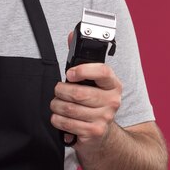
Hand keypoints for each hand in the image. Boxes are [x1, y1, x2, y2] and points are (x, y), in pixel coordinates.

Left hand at [50, 34, 121, 150]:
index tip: (70, 73)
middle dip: (61, 91)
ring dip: (56, 106)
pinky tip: (60, 117)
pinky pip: (67, 124)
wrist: (102, 134)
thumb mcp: (90, 80)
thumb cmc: (92, 101)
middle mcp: (112, 101)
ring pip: (69, 109)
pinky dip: (57, 120)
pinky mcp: (94, 132)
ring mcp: (104, 118)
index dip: (83, 70)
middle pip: (79, 93)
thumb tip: (72, 35)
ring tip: (57, 104)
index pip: (102, 71)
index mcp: (113, 84)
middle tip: (58, 91)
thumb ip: (81, 59)